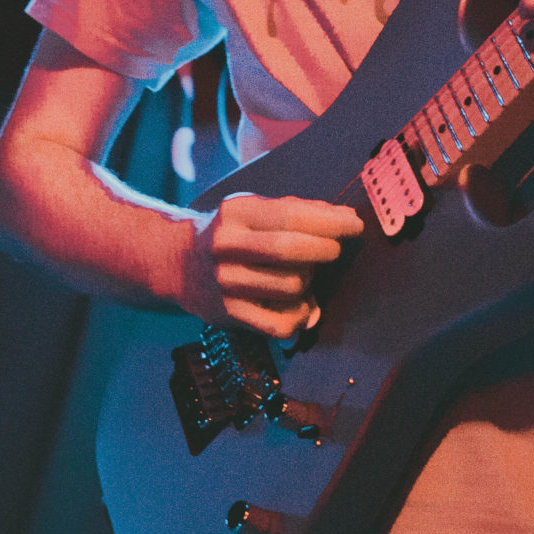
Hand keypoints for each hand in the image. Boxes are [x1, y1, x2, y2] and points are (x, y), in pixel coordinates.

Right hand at [178, 192, 362, 337]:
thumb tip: (342, 217)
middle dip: (325, 249)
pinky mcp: (229, 314)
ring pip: (290, 287)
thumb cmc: (230, 232)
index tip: (354, 224)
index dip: (329, 222)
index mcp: (237, 213)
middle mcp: (228, 246)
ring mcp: (226, 283)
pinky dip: (299, 316)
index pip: (291, 216)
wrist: (179, 263)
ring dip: (310, 283)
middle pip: (290, 250)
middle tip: (334, 249)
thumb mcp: (254, 209)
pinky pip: (279, 324)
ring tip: (305, 275)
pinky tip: (300, 305)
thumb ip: (295, 210)